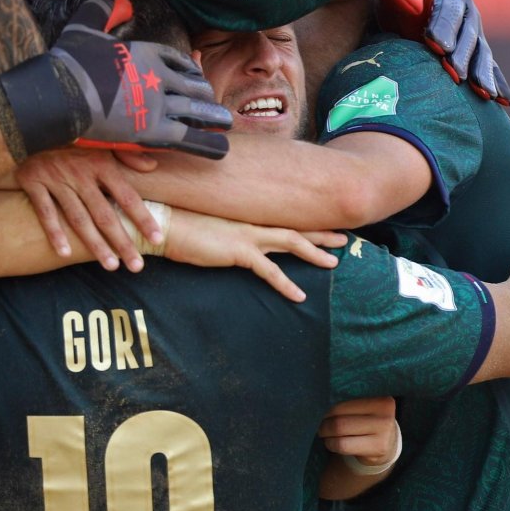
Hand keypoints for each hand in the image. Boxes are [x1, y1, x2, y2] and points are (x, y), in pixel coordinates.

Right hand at [0, 0, 232, 158]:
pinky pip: (189, 137)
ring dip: (213, 116)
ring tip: (225, 120)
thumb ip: (103, 11)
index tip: (196, 73)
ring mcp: (158, 104)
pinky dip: (207, 143)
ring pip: (195, 110)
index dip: (189, 67)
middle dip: (204, 92)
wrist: (59, 94)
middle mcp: (157, 77)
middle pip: (190, 85)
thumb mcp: (84, 26)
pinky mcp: (153, 131)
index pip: (176, 60)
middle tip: (211, 99)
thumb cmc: (67, 63)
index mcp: (146, 53)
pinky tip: (222, 148)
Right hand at [16, 149, 158, 271]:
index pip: (127, 195)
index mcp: (100, 163)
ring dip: (95, 244)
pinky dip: (54, 233)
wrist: (29, 124)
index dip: (143, 218)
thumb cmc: (70, 136)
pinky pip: (45, 212)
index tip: (157, 238)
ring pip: (78, 218)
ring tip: (110, 266)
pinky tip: (65, 254)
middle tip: (136, 266)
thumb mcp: (100, 139)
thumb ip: (127, 154)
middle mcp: (80, 172)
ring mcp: (56, 178)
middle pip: (104, 214)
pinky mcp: (33, 182)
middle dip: (122, 241)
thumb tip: (152, 166)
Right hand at [162, 210, 345, 301]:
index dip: (304, 221)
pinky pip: (269, 271)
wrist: (164, 225)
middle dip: (322, 232)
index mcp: (245, 215)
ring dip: (315, 252)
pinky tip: (300, 295)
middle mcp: (251, 221)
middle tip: (345, 237)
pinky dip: (286, 284)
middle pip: (295, 226)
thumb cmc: (181, 225)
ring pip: (291, 242)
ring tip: (334, 262)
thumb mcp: (209, 225)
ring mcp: (247, 235)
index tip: (323, 223)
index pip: (281, 217)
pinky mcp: (238, 251)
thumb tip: (233, 237)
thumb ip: (226, 229)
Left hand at [318, 395, 398, 463]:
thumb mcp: (366, 408)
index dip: (326, 411)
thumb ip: (349, 404)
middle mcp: (385, 417)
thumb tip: (319, 405)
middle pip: (341, 421)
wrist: (388, 442)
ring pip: (341, 434)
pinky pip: (344, 446)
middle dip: (324, 424)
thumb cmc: (370, 420)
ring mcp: (383, 435)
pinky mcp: (377, 450)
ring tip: (324, 434)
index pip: (343, 405)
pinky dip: (332, 444)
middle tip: (319, 426)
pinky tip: (332, 443)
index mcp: (382, 401)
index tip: (320, 414)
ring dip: (326, 435)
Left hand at [376, 0, 509, 104]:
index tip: (437, 45)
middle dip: (463, 55)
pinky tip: (505, 102)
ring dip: (483, 74)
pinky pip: (488, 70)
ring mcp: (474, 36)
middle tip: (457, 74)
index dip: (444, 26)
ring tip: (485, 93)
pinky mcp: (474, 55)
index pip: (450, 8)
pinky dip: (497, 84)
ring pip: (482, 55)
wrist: (399, 12)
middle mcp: (469, 14)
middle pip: (469, 35)